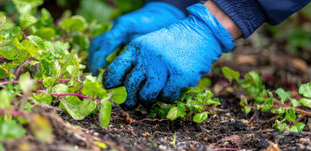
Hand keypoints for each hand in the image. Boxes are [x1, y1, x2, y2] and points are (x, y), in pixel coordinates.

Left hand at [102, 4, 234, 109]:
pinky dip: (168, 97)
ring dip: (147, 101)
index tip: (113, 92)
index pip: (114, 71)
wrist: (199, 32)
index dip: (111, 86)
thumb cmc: (169, 44)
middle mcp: (147, 57)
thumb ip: (133, 63)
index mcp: (136, 49)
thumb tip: (118, 89)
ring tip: (150, 99)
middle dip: (129, 100)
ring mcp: (164, 66)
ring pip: (147, 95)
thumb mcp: (147, 46)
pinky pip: (167, 96)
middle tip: (130, 104)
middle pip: (130, 87)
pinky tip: (170, 90)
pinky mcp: (180, 75)